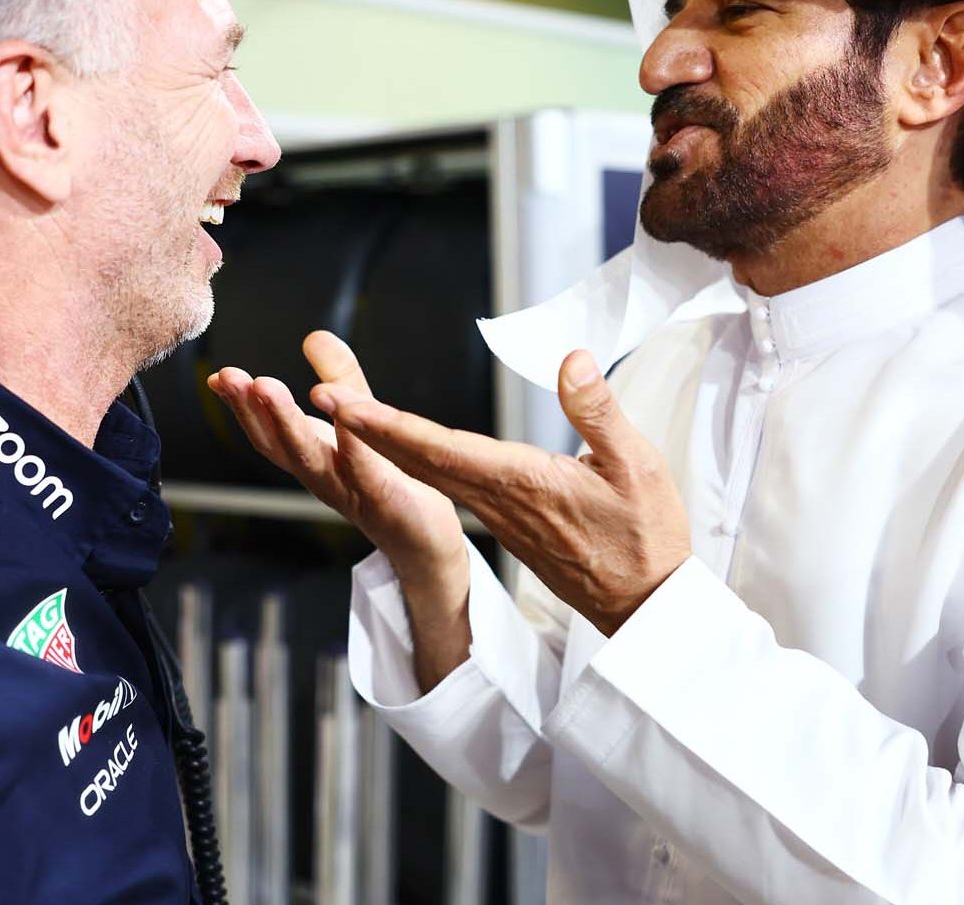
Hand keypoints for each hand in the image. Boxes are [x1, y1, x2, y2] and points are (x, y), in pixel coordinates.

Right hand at [207, 332, 466, 587]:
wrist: (424, 544)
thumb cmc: (387, 484)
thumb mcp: (362, 425)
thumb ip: (340, 382)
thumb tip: (313, 335)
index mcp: (312, 458)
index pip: (267, 431)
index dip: (240, 405)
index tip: (219, 377)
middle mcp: (322, 477)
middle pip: (279, 444)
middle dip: (252, 409)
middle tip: (233, 378)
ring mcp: (350, 492)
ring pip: (311, 457)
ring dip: (286, 422)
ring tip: (268, 388)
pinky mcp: (385, 501)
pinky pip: (366, 470)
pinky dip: (353, 443)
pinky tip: (347, 415)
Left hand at [328, 349, 690, 635]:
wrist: (644, 604)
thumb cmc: (645, 537)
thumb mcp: (638, 466)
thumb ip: (599, 411)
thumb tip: (571, 359)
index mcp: (520, 483)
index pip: (440, 450)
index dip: (388, 426)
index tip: (344, 406)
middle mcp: (497, 500)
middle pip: (419, 459)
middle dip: (366, 428)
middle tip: (319, 395)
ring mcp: (497, 513)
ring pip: (428, 471)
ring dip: (381, 441)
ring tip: (342, 410)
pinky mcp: (505, 520)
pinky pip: (447, 483)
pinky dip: (411, 458)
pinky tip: (395, 443)